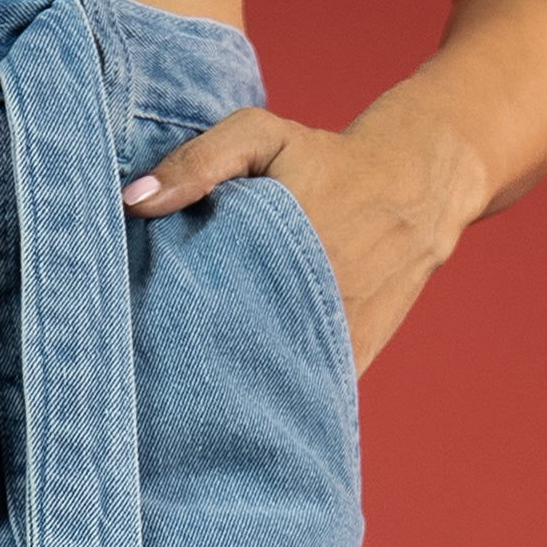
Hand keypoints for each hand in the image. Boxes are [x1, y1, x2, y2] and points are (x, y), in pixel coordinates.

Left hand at [121, 100, 489, 374]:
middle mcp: (303, 303)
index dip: (159, 333)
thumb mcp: (259, 136)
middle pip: (224, 358)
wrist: (417, 185)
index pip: (196, 313)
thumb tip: (133, 203)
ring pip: (266, 387)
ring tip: (185, 409)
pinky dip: (276, 403)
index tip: (130, 347)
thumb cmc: (325, 159)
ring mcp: (331, 338)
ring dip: (229, 397)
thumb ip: (196, 162)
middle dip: (186, 373)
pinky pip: (305, 396)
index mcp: (272, 252)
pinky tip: (241, 409)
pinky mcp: (352, 357)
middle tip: (148, 385)